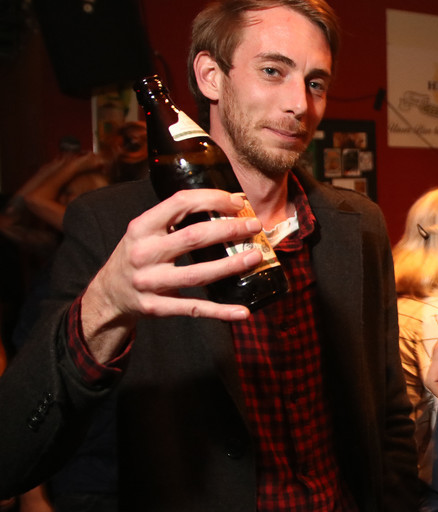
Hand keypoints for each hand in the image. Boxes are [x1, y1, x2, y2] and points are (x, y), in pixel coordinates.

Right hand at [80, 189, 265, 362]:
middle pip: (195, 237)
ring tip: (255, 257)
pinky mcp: (156, 307)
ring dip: (231, 265)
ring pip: (198, 274)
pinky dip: (220, 311)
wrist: (107, 294)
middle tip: (255, 226)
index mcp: (141, 227)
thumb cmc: (137, 255)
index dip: (212, 199)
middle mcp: (144, 253)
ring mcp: (150, 282)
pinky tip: (242, 311)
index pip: (180, 203)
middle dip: (230, 229)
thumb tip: (226, 206)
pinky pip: (194, 309)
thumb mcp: (144, 231)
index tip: (237, 202)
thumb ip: (174, 219)